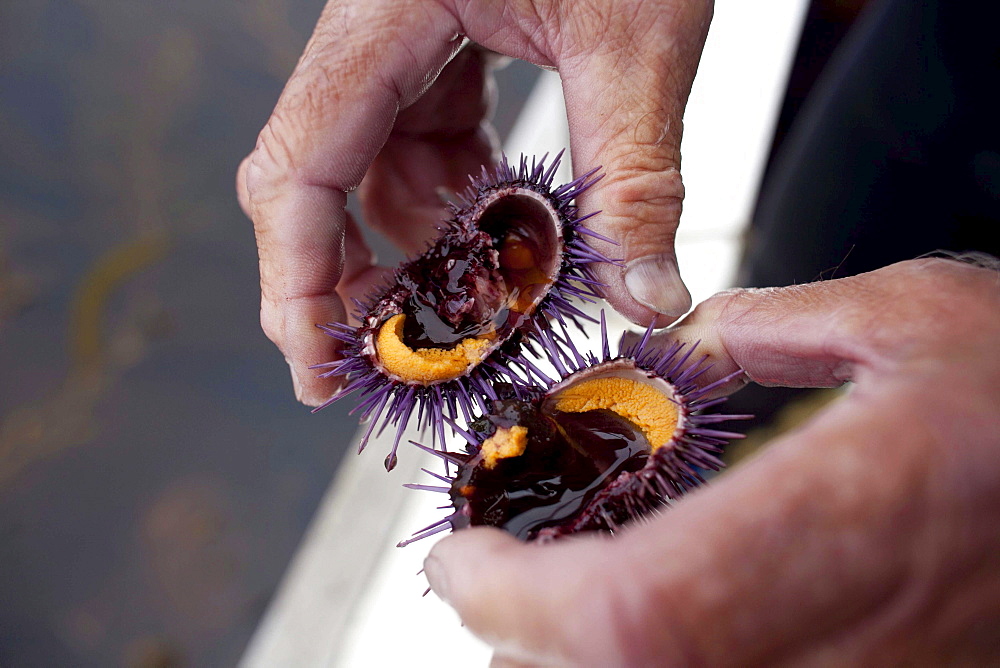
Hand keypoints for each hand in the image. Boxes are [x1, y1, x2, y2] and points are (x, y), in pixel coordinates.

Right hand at [237, 0, 713, 404]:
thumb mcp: (636, 45)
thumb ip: (636, 177)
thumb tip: (647, 296)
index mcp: (387, 11)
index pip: (301, 161)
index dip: (294, 276)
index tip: (314, 361)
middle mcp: (375, 34)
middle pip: (312, 178)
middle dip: (344, 275)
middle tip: (391, 355)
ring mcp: (402, 49)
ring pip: (368, 176)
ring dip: (414, 250)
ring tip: (470, 303)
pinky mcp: (437, 60)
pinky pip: (418, 152)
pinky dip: (452, 208)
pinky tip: (496, 236)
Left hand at [424, 258, 999, 664]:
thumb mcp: (911, 316)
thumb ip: (767, 324)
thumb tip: (674, 338)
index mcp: (845, 522)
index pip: (632, 613)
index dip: (517, 599)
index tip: (456, 556)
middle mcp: (847, 633)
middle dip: (522, 635)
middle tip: (484, 564)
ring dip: (570, 653)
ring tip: (534, 583)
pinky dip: (646, 655)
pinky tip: (631, 606)